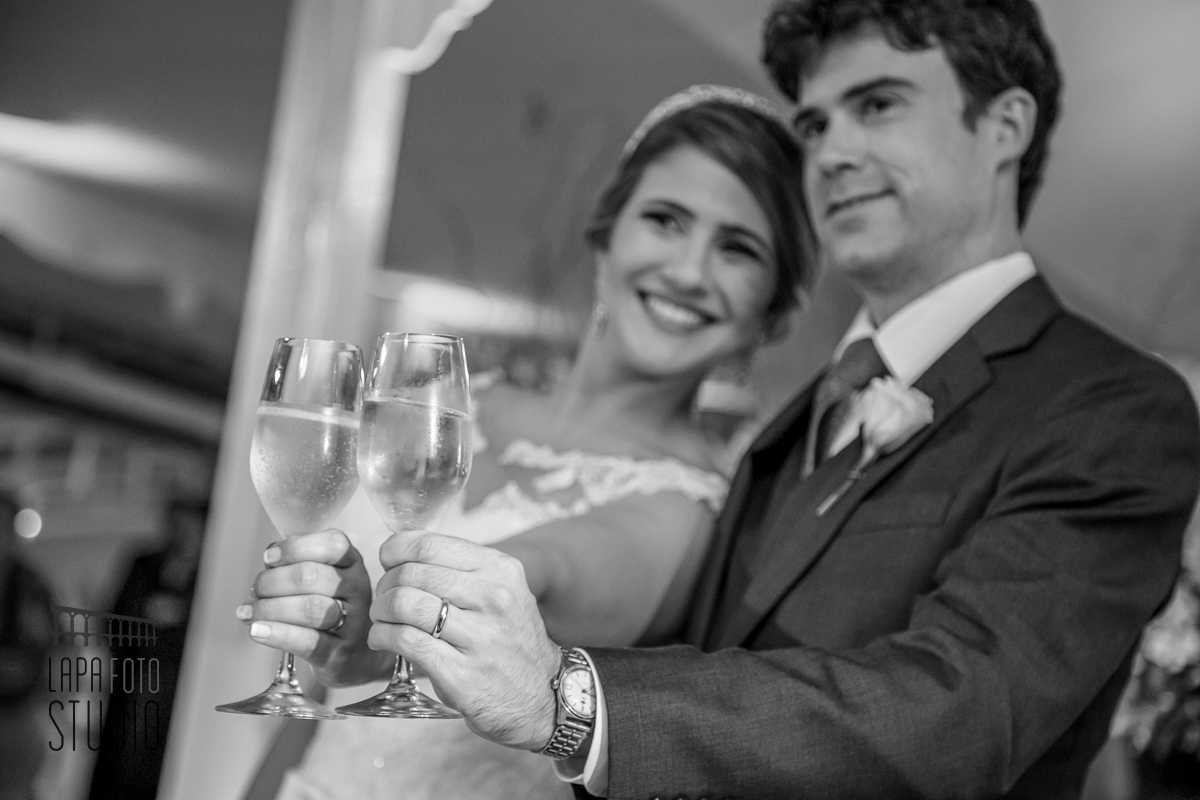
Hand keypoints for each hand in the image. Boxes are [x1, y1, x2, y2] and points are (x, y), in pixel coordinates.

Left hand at [239, 529, 391, 686]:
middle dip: (271, 582)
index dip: (295, 548)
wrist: (357, 656)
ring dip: (269, 608)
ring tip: (249, 613)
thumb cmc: (331, 608)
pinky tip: (257, 630)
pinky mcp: (340, 654)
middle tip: (255, 591)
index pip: (332, 544)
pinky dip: (278, 634)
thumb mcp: (324, 579)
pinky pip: (308, 641)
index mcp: (352, 563)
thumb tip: (270, 558)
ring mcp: (353, 623)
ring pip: (309, 608)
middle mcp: (357, 589)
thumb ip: (297, 562)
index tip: (268, 558)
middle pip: (310, 576)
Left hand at [372, 530, 562, 750]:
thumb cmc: (508, 641)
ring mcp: (479, 637)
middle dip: (385, 585)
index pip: (430, 544)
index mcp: (500, 570)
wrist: (539, 698)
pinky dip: (383, 637)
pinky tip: (383, 640)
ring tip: (382, 620)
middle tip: (384, 599)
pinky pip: (405, 641)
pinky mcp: (461, 673)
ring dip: (380, 611)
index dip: (396, 550)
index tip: (388, 561)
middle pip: (412, 574)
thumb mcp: (502, 592)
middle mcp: (494, 598)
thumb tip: (402, 551)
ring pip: (404, 605)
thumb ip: (460, 570)